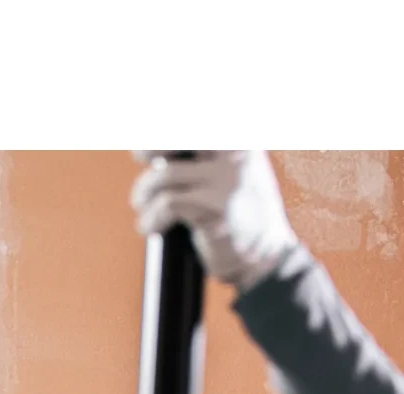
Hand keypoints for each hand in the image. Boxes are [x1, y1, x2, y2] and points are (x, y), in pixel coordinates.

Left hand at [130, 151, 297, 292]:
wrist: (264, 257)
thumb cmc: (240, 215)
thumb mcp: (232, 174)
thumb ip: (208, 157)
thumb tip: (159, 149)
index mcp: (240, 143)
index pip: (201, 128)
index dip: (166, 137)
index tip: (145, 147)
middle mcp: (235, 154)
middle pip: (180, 137)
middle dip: (152, 144)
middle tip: (139, 156)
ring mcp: (225, 181)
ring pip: (164, 175)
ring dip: (144, 193)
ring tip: (142, 205)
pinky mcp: (213, 209)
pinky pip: (167, 204)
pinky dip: (151, 218)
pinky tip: (150, 227)